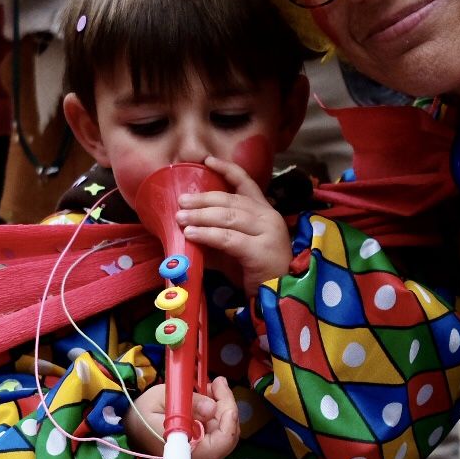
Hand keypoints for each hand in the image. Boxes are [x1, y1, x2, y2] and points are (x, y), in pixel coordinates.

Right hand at [125, 377, 242, 458]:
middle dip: (227, 406)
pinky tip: (208, 397)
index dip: (229, 420)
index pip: (221, 442)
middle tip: (218, 383)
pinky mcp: (202, 451)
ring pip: (226, 433)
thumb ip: (189, 403)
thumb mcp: (161, 399)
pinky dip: (217, 414)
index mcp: (186, 452)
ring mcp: (201, 457)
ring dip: (223, 408)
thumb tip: (212, 407)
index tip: (224, 395)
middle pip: (228, 436)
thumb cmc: (142, 414)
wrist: (130, 427)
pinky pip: (218, 433)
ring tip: (211, 387)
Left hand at [176, 156, 293, 290]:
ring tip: (180, 218)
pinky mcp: (261, 250)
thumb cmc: (256, 272)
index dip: (227, 170)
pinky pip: (228, 238)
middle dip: (203, 200)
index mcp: (265, 212)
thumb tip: (186, 228)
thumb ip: (215, 237)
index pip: (246, 183)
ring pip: (228, 217)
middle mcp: (268, 217)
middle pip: (231, 201)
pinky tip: (191, 234)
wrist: (279, 298)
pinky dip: (207, 234)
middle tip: (181, 201)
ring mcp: (268, 233)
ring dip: (201, 216)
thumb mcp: (233, 250)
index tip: (207, 160)